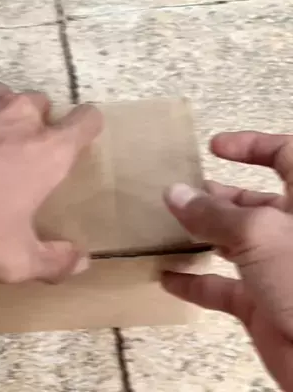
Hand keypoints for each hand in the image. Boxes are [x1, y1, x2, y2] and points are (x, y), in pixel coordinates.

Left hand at [0, 83, 101, 283]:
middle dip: (40, 126)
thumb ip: (55, 261)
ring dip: (6, 119)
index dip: (88, 126)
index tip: (76, 141)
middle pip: (46, 106)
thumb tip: (82, 261)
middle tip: (21, 158)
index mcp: (48, 148)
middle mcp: (22, 114)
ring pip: (10, 100)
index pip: (88, 119)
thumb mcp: (12, 259)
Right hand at [163, 132, 292, 390]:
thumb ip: (213, 213)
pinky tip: (167, 278)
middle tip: (179, 192)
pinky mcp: (263, 303)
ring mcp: (278, 268)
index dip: (253, 145)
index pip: (287, 156)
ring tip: (167, 226)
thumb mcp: (260, 234)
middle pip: (252, 202)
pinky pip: (223, 287)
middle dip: (215, 196)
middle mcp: (292, 231)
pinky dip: (195, 283)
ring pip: (234, 243)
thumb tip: (174, 193)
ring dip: (201, 236)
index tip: (214, 146)